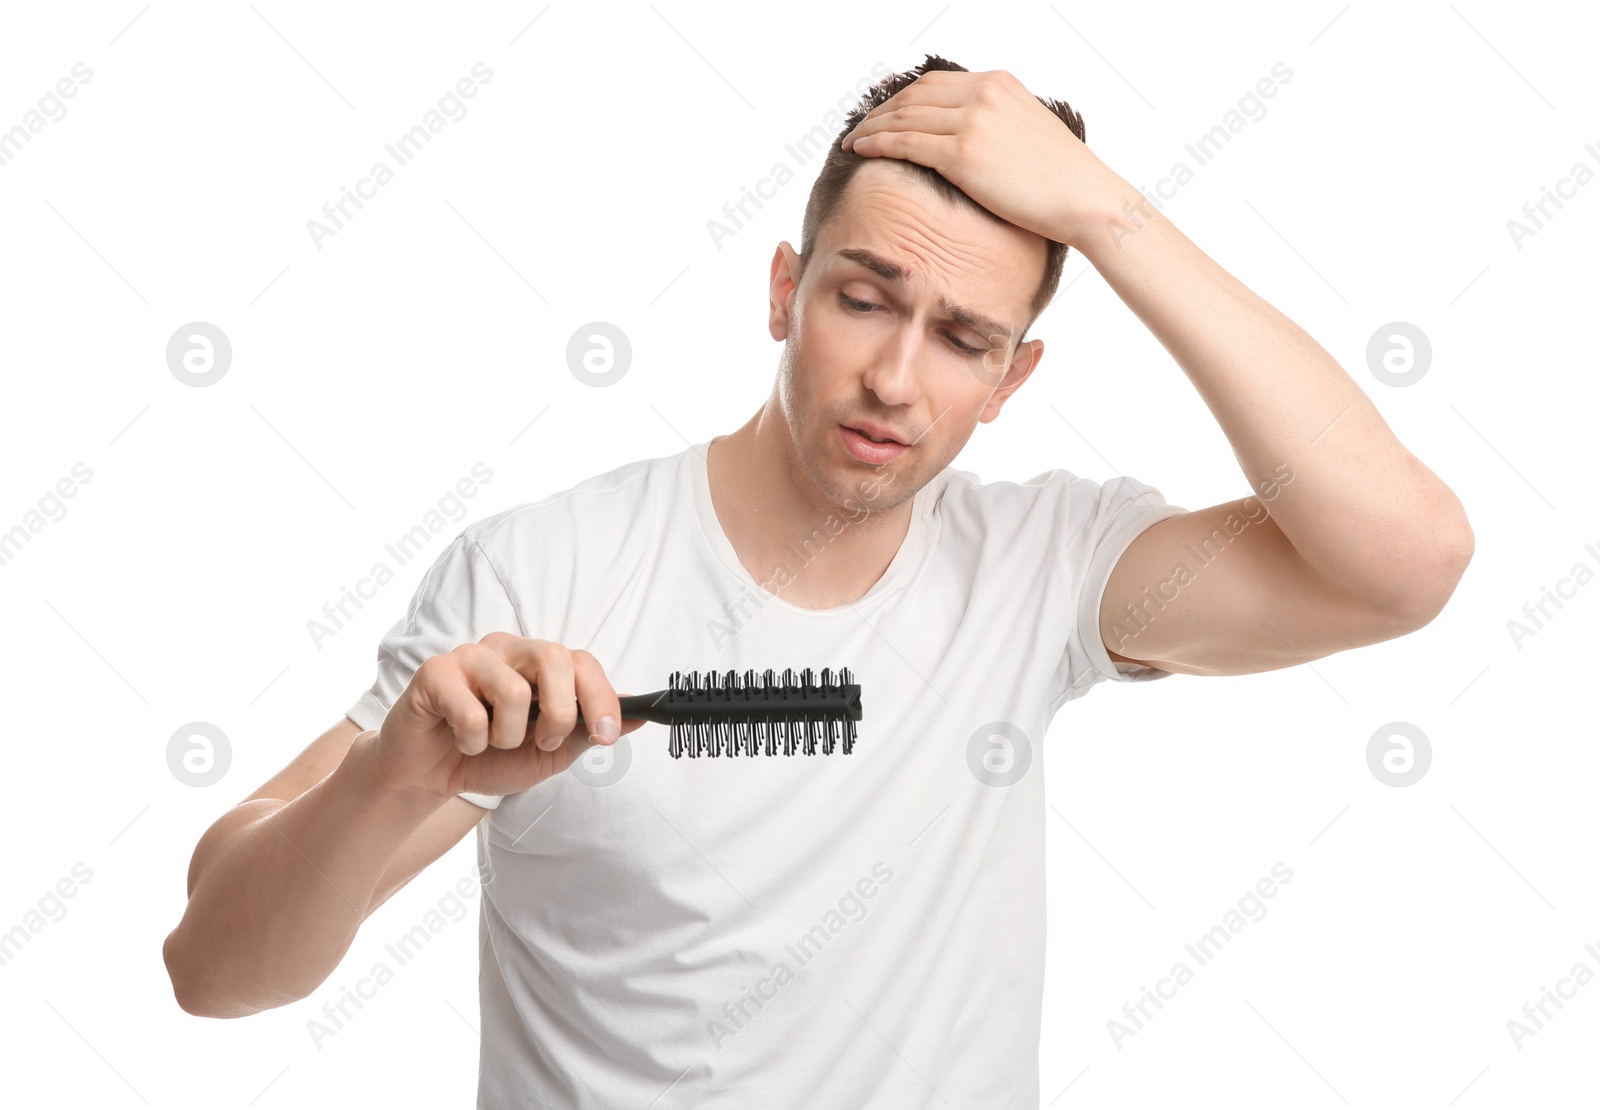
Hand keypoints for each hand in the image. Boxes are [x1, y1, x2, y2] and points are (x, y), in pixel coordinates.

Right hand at [367, 633, 647, 802]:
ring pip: (513, 691)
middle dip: (559, 713)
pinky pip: (471, 712)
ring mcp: (470, 656)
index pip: (581, 661)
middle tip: (542, 741)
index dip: (600, 697)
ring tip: (490, 742)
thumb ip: (588, 730)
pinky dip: (472, 741)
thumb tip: (638, 718)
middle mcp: (507, 649)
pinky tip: (461, 739)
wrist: (431, 776)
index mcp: (538, 663)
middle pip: (554, 659)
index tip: (605, 736)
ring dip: (506, 737)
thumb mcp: (550, 751)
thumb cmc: (491, 756)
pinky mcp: (434, 672)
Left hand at [840, 68, 1124, 249]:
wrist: (1086, 198)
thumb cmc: (1061, 179)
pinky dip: (878, 143)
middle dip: (881, 112)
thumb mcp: (1027, 132)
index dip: (901, 99)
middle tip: (860, 129)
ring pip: (905, 117)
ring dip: (872, 128)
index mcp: (998, 84)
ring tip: (853, 142)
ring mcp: (973, 121)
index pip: (934, 84)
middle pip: (914, 96)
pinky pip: (907, 143)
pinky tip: (862, 150)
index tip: (883, 115)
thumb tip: (969, 139)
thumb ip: (995, 124)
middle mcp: (983, 93)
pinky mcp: (964, 153)